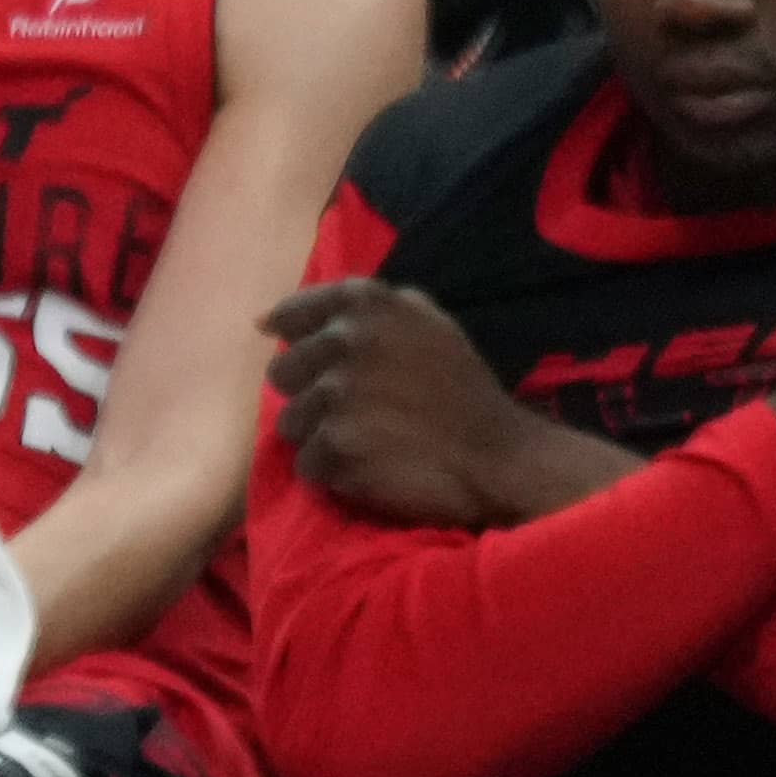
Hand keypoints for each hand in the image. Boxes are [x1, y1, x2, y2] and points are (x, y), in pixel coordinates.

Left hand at [264, 280, 617, 528]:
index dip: (298, 342)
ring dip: (321, 437)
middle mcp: (343, 340)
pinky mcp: (334, 443)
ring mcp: (336, 393)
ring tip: (368, 443)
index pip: (290, 315)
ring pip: (291, 422)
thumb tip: (273, 318)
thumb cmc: (463, 389)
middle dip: (310, 394)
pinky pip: (308, 464)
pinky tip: (372, 469)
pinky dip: (334, 473)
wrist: (501, 458)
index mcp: (363, 303)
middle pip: (282, 374)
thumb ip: (361, 309)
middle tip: (355, 411)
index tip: (316, 364)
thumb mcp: (426, 322)